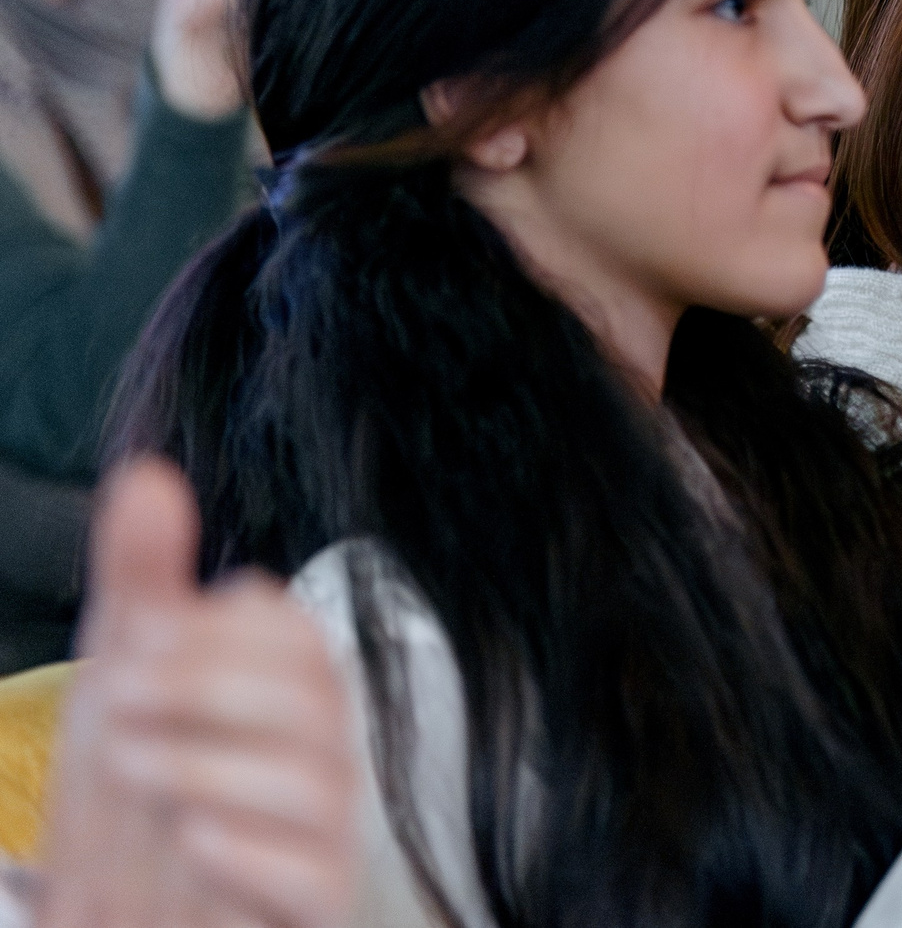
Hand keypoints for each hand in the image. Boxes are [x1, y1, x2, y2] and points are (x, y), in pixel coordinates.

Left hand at [40, 458, 357, 927]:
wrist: (138, 908)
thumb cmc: (147, 782)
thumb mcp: (129, 671)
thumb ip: (143, 574)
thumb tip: (147, 474)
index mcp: (286, 681)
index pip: (290, 628)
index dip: (211, 628)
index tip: (136, 637)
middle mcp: (320, 748)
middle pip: (311, 693)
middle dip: (205, 688)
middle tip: (116, 701)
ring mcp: (326, 825)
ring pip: (312, 779)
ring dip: (208, 767)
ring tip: (132, 769)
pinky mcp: (320, 896)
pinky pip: (313, 872)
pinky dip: (246, 852)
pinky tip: (189, 842)